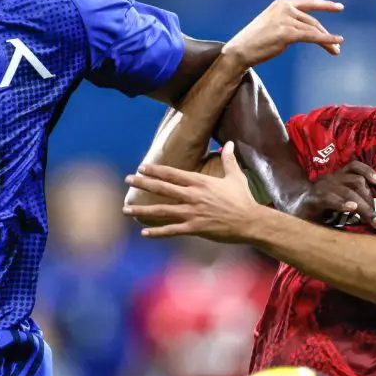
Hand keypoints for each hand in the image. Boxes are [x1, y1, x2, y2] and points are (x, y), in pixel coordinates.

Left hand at [123, 142, 259, 241]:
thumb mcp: (235, 176)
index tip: (141, 168)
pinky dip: (157, 232)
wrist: (250, 221)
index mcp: (200, 182)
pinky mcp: (195, 228)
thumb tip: (229, 143)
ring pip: (162, 210)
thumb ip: (229, 159)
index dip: (155, 170)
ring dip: (142, 209)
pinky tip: (144, 232)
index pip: (172, 174)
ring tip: (126, 209)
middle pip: (162, 188)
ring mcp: (192, 213)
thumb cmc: (243, 199)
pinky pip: (172, 230)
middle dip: (143, 183)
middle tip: (127, 179)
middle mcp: (193, 196)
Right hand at [222, 0, 343, 67]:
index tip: (339, 7)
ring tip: (336, 51)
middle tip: (337, 46)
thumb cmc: (254, 41)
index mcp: (281, 3)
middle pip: (313, 21)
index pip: (309, 3)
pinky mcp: (287, 33)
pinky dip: (327, 40)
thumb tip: (307, 31)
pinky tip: (337, 42)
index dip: (325, 5)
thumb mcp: (272, 24)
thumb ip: (288, 22)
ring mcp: (286, 19)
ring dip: (327, 41)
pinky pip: (312, 37)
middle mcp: (285, 8)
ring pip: (314, 30)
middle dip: (326, 34)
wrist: (239, 50)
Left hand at [284, 161, 375, 229]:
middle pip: (347, 191)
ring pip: (355, 180)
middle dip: (365, 207)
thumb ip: (321, 233)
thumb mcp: (308, 228)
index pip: (327, 197)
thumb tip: (339, 247)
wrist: (298, 198)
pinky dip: (368, 172)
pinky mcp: (341, 172)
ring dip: (369, 196)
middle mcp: (324, 184)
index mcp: (313, 198)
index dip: (340, 202)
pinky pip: (356, 167)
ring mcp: (333, 176)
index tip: (354, 208)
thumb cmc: (305, 218)